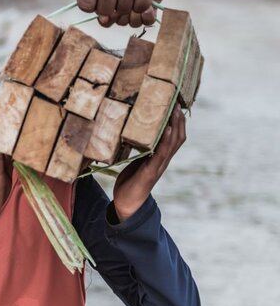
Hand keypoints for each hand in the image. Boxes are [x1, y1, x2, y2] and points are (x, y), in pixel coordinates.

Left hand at [113, 105, 185, 220]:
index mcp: (160, 157)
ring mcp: (158, 166)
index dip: (178, 122)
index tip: (176, 104)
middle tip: (177, 102)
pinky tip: (167, 130)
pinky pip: (161, 154)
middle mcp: (163, 160)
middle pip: (178, 137)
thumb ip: (142, 150)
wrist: (127, 204)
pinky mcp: (150, 172)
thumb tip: (137, 133)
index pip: (175, 137)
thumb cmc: (131, 181)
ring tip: (175, 111)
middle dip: (179, 120)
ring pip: (173, 144)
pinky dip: (166, 142)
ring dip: (175, 126)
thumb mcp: (137, 161)